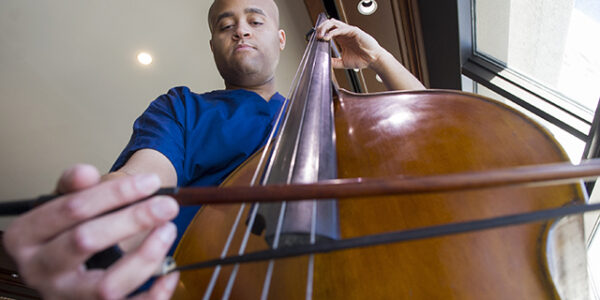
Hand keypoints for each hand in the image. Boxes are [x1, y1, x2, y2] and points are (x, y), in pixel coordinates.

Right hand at [3, 164, 179, 298]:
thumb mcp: (66, 199)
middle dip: (132, 220)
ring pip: (106, 286)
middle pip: (85, 242)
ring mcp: (65, 296)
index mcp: (26, 237)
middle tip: (166, 206)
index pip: (72, 209)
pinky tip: (169, 273)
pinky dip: (154, 295)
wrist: (72, 259)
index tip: (150, 182)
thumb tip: (86, 174)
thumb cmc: (72, 224)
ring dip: (145, 257)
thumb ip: (74, 184)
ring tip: (168, 231)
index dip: (114, 193)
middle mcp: (39, 270)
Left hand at [316, 18, 424, 90]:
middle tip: (316, 37)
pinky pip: (341, 28)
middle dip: (320, 28)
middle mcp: (344, 33)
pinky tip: (327, 37)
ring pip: (333, 23)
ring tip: (320, 36)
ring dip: (325, 28)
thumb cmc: (362, 59)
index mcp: (341, 38)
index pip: (328, 30)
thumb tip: (324, 63)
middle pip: (329, 24)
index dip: (320, 33)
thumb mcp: (343, 62)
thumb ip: (334, 62)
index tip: (314, 40)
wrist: (373, 60)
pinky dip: (332, 32)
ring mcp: (349, 31)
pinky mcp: (354, 31)